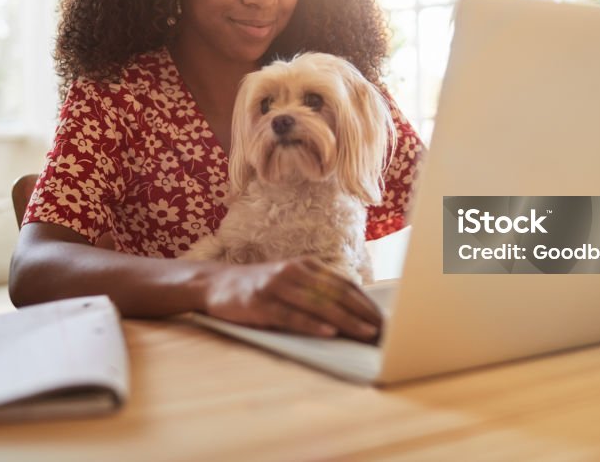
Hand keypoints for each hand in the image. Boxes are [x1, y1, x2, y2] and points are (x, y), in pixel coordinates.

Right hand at [201, 257, 381, 341]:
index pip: (344, 284)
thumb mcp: (290, 283)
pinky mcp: (261, 302)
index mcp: (306, 266)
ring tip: (365, 334)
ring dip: (346, 320)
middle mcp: (294, 271)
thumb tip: (351, 314)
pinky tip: (328, 332)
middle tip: (382, 331)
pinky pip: (291, 315)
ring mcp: (277, 285)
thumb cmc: (260, 288)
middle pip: (337, 293)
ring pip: (318, 304)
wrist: (215, 284)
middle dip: (363, 313)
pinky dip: (312, 324)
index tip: (383, 320)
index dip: (366, 303)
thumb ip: (315, 292)